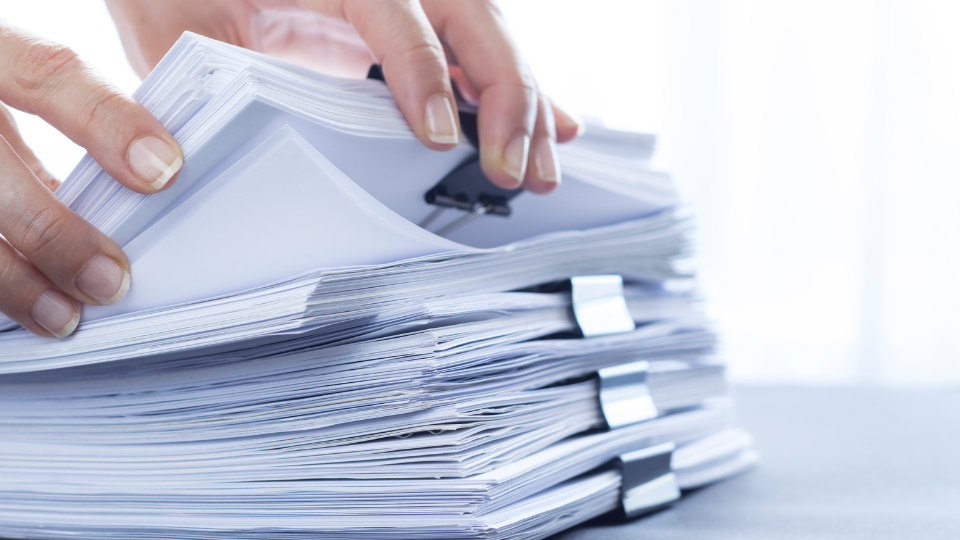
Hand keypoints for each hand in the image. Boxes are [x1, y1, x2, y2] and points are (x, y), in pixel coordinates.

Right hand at [0, 21, 183, 337]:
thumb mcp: (18, 80)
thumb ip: (73, 116)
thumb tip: (153, 182)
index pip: (47, 71)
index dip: (107, 122)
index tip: (164, 170)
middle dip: (54, 233)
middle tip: (110, 281)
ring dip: (14, 281)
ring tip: (65, 317)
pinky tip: (25, 310)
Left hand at [106, 0, 583, 193]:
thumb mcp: (180, 27)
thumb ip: (213, 75)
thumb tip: (219, 157)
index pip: (396, 9)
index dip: (424, 72)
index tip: (437, 137)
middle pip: (471, 14)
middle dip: (504, 95)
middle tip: (513, 169)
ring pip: (491, 32)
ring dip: (526, 102)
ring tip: (543, 168)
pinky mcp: (418, 21)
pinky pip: (481, 48)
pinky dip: (518, 91)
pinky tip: (554, 126)